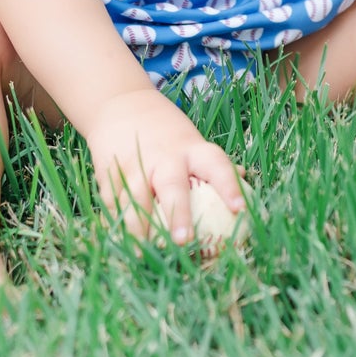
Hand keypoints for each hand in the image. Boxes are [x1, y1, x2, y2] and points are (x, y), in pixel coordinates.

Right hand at [85, 89, 244, 243]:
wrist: (120, 104)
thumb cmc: (166, 131)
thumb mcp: (192, 140)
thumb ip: (211, 163)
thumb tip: (245, 178)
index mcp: (191, 149)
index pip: (217, 166)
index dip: (230, 186)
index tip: (240, 209)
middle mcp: (164, 157)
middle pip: (172, 186)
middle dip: (178, 213)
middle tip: (183, 240)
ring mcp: (135, 165)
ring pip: (136, 198)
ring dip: (138, 226)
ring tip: (141, 252)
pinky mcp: (110, 172)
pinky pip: (113, 201)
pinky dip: (116, 223)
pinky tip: (121, 244)